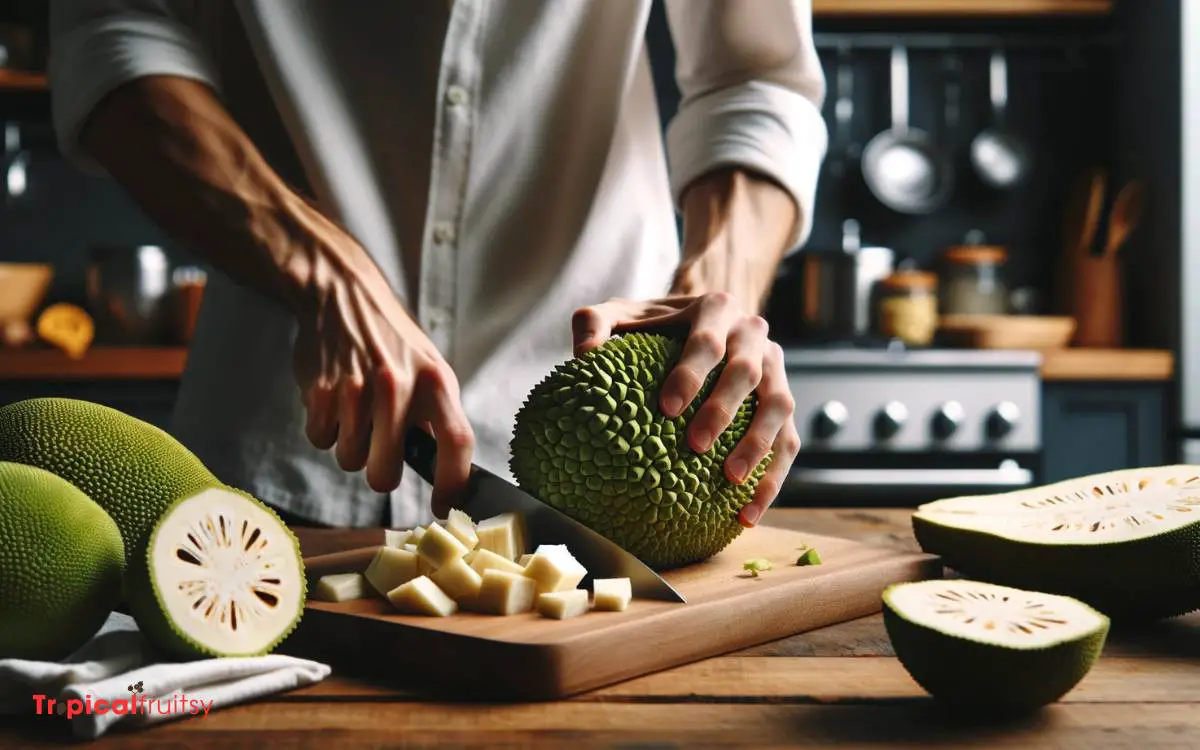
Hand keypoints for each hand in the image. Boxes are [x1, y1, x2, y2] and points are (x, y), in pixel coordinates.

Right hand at [289, 217, 474, 516]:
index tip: (444, 504)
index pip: (456, 444)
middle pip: (386, 473)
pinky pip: (321, 440)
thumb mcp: (430, 369)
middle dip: (382, 474)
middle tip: (382, 455)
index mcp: (436, 383)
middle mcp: (398, 387)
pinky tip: (335, 401)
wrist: (343, 295)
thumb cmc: (393, 342)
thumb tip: (448, 470)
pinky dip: (326, 430)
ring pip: (351, 460)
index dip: (452, 484)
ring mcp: (356, 390)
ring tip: (357, 412)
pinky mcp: (320, 391)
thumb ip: (437, 416)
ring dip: (352, 447)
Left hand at [572, 292, 799, 526]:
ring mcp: (775, 368)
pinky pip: (787, 441)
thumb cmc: (654, 327)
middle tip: (695, 445)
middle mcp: (753, 334)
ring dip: (758, 445)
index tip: (666, 408)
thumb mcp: (620, 315)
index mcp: (717, 309)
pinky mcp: (784, 402)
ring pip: (778, 406)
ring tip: (731, 481)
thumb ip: (593, 324)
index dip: (690, 373)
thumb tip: (583, 357)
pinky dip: (772, 479)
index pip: (707, 340)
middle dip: (723, 410)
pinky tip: (746, 514)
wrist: (703, 323)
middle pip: (746, 372)